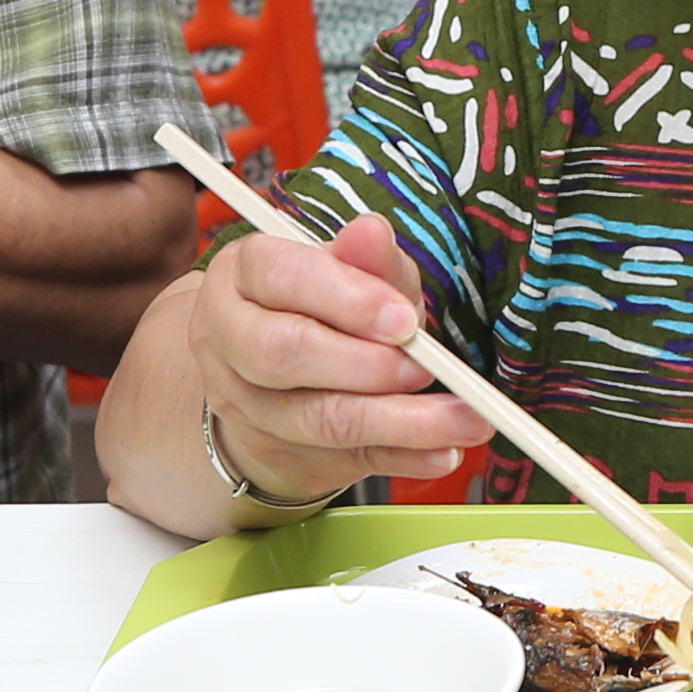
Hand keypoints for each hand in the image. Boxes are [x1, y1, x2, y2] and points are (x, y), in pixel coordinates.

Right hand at [166, 212, 474, 495]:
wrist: (279, 376)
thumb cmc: (322, 307)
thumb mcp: (350, 272)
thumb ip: (367, 258)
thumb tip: (372, 231)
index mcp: (241, 275)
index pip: (282, 278)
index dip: (348, 301)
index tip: (405, 320)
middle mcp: (227, 339)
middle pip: (281, 355)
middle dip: (365, 365)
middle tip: (425, 368)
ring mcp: (245, 403)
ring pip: (316, 418)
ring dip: (400, 422)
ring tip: (466, 419)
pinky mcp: (279, 451)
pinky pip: (348, 460)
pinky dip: (404, 457)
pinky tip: (444, 453)